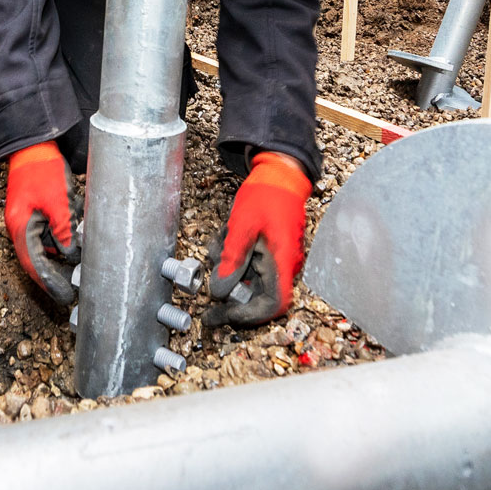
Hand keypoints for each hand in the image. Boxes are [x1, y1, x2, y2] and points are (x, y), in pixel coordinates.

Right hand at [4, 142, 79, 304]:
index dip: (47, 282)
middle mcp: (19, 226)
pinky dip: (58, 243)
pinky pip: (45, 234)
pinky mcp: (33, 212)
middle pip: (35, 259)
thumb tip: (70, 253)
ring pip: (41, 248)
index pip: (33, 263)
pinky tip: (73, 246)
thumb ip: (63, 228)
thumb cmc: (42, 169)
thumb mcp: (57, 199)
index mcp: (20, 226)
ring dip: (57, 259)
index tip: (62, 296)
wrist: (33, 145)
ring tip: (76, 272)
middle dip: (52, 276)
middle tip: (70, 290)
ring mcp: (25, 219)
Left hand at [207, 152, 311, 326]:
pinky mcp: (268, 253)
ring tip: (218, 246)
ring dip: (228, 269)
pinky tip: (224, 239)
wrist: (280, 174)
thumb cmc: (266, 195)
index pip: (272, 304)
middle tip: (208, 296)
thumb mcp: (242, 226)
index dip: (248, 315)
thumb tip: (220, 292)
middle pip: (257, 297)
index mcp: (281, 261)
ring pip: (248, 280)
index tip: (224, 314)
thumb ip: (232, 259)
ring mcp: (276, 260)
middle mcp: (282, 266)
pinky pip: (248, 265)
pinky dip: (232, 257)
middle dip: (230, 294)